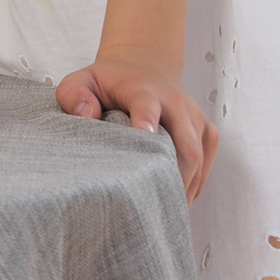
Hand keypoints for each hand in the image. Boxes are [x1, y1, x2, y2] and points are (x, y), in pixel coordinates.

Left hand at [57, 47, 219, 202]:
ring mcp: (195, 117)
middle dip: (171, 175)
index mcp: (142, 89)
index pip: (146, 106)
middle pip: (183, 143)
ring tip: (163, 212)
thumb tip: (84, 116)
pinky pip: (205, 163)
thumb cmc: (109, 82)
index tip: (143, 140)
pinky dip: (193, 185)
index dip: (145, 123)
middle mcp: (175, 103)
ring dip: (182, 186)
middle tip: (153, 205)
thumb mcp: (82, 80)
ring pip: (196, 157)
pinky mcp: (207, 131)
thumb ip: (73, 93)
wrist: (146, 66)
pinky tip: (175, 200)